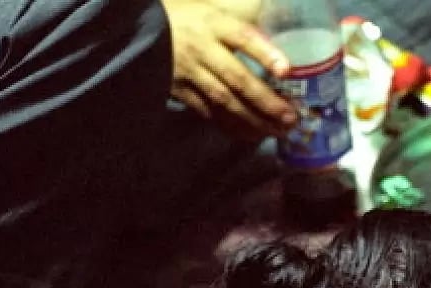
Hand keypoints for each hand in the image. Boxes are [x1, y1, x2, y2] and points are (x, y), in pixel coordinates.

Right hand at [161, 0, 296, 139]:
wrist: (139, 30)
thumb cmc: (184, 18)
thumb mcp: (211, 11)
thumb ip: (240, 29)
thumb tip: (276, 53)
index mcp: (212, 23)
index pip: (243, 37)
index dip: (265, 54)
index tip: (287, 70)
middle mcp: (202, 48)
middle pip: (237, 78)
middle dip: (266, 101)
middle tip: (291, 118)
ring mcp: (189, 72)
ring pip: (224, 100)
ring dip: (252, 118)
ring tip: (276, 131)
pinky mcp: (178, 90)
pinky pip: (208, 111)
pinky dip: (230, 124)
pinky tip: (248, 133)